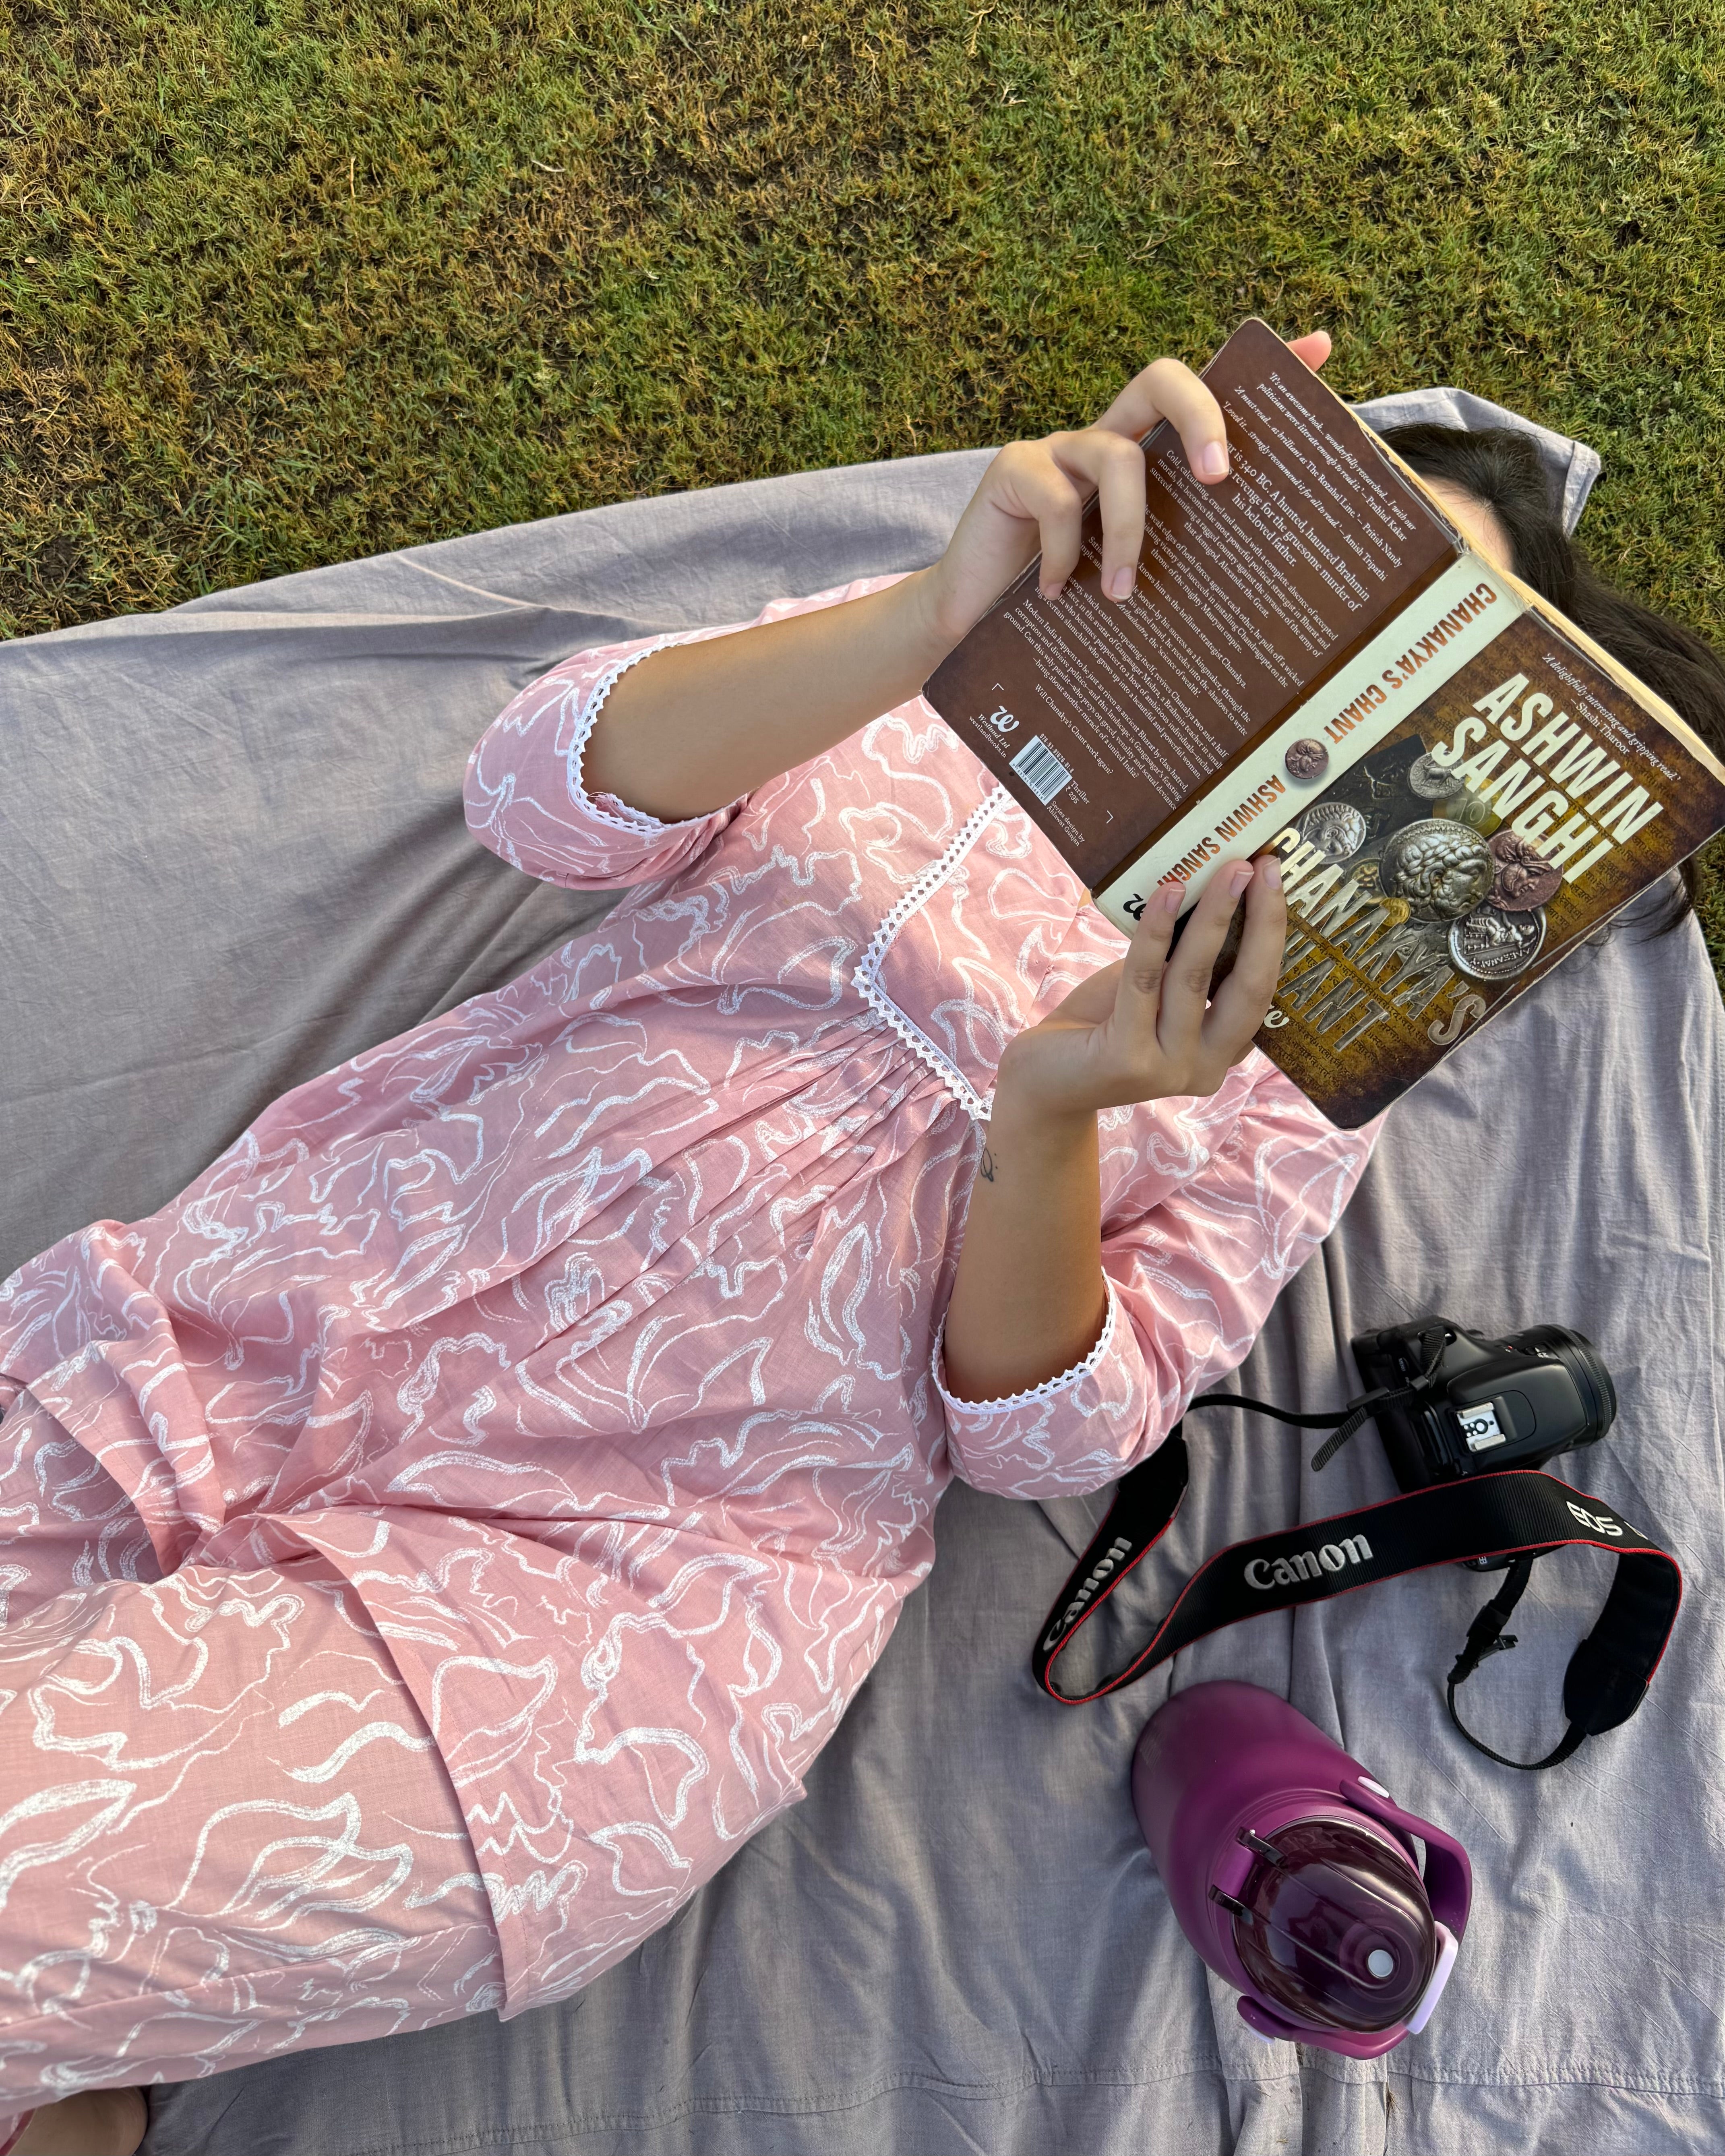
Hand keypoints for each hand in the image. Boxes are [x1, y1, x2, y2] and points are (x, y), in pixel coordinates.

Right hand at [919, 331, 1331, 646]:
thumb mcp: (1130, 575)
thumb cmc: (1063, 601)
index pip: (1205, 397)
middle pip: (1162, 380)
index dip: (1262, 369)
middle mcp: (1105, 437)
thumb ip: (1177, 561)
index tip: (1320, 351)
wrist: (970, 621)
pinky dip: (1066, 555)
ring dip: (1130, 531)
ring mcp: (1057, 449)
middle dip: (1202, 416)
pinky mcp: (1012, 469)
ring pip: (1119, 457)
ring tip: (1123, 594)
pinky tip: (1055, 594)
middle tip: (1219, 478)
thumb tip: (1255, 587)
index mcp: (1144, 456)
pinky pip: (1060, 501)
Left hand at [994, 855, 1286, 1122]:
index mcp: (1223, 1053)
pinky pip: (1145, 982)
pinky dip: (1156, 933)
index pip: (1263, 991)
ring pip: (1196, 979)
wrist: (1042, 1078)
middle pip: (1249, 989)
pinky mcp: (1128, 1061)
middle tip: (1264, 868)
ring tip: (1227, 868)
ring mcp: (1170, 1070)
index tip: (1274, 876)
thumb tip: (1217, 889)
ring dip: (1214, 916)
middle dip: (1263, 923)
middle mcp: (1206, 1068)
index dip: (1273, 933)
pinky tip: (1167, 893)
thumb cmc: (1102, 1023)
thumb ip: (1186, 962)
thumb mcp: (1156, 990)